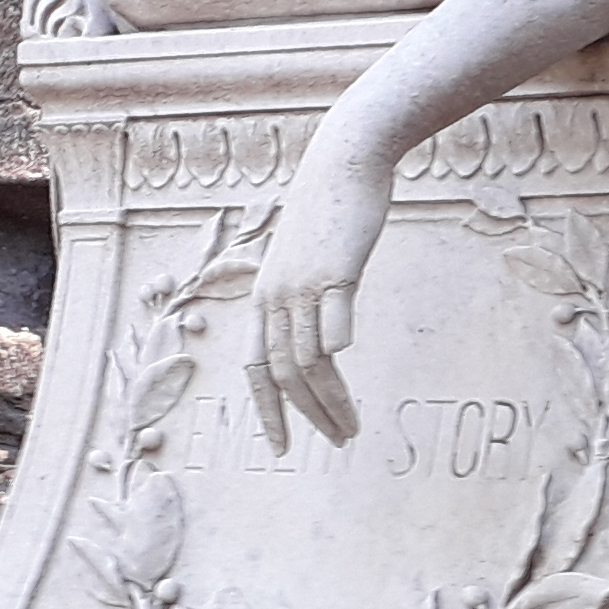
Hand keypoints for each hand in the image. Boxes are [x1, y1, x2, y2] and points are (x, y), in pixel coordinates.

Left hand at [250, 152, 389, 449]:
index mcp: (264, 297)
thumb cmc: (329, 210)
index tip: (283, 447)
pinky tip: (350, 368)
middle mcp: (276, 296)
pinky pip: (335, 321)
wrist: (342, 161)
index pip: (256, 369)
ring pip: (310, 361)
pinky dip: (338, 349)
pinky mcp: (335, 271)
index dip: (268, 412)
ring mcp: (305, 285)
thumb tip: (322, 338)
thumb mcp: (307, 260)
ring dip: (331, 402)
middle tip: (339, 442)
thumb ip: (308, 298)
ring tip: (353, 428)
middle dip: (310, 417)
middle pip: (285, 374)